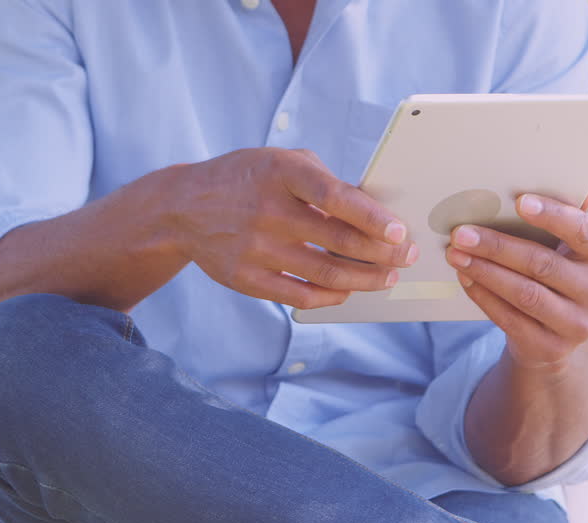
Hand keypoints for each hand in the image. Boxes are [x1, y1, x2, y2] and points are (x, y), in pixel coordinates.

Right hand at [168, 148, 417, 308]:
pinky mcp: (245, 278)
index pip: (334, 197)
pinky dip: (331, 295)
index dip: (372, 217)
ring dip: (364, 279)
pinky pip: (300, 295)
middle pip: (337, 241)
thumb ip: (323, 181)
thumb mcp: (280, 161)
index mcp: (280, 173)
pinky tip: (347, 289)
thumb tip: (370, 210)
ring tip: (385, 277)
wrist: (182, 208)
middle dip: (381, 253)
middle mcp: (267, 211)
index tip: (398, 232)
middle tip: (405, 257)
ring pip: (324, 273)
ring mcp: (254, 248)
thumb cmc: (245, 180)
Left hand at [445, 193, 587, 369]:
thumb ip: (568, 217)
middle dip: (496, 246)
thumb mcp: (571, 249)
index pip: (583, 231)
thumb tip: (565, 178)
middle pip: (543, 263)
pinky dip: (483, 295)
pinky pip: (509, 318)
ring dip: (484, 271)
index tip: (519, 200)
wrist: (558, 336)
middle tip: (461, 232)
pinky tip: (465, 278)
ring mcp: (578, 325)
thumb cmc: (560, 275)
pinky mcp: (550, 348)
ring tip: (455, 254)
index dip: (552, 215)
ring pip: (523, 292)